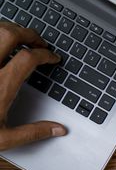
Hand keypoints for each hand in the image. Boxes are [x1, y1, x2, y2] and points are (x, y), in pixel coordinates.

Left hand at [0, 22, 65, 150]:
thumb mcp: (5, 139)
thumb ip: (33, 133)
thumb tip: (56, 129)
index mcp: (1, 87)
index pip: (29, 59)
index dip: (45, 54)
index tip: (52, 58)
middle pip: (11, 35)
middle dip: (30, 34)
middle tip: (39, 42)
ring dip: (10, 30)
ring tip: (20, 38)